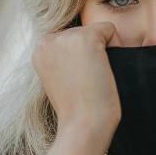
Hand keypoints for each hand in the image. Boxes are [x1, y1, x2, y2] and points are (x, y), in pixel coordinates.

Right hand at [32, 22, 121, 142]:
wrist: (83, 124)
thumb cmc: (76, 108)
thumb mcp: (59, 78)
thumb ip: (63, 58)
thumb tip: (82, 46)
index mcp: (39, 49)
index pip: (71, 38)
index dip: (81, 59)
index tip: (77, 81)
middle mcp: (47, 39)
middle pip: (84, 32)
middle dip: (92, 53)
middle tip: (86, 81)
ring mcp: (65, 37)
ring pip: (97, 31)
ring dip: (103, 51)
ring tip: (93, 77)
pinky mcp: (85, 37)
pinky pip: (110, 29)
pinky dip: (115, 46)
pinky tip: (103, 70)